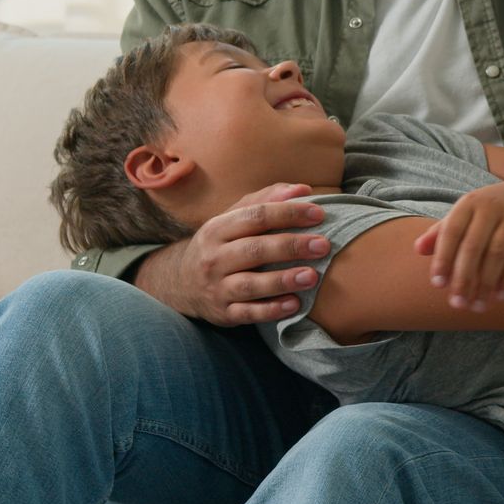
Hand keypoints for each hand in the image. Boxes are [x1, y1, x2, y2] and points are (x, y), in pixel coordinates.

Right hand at [131, 183, 330, 324]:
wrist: (181, 283)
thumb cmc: (220, 245)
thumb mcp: (233, 218)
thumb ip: (266, 200)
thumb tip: (302, 189)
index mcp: (218, 228)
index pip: (256, 216)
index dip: (288, 213)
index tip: (319, 214)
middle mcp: (214, 258)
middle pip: (255, 250)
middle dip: (291, 246)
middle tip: (323, 245)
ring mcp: (217, 287)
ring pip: (251, 285)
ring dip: (283, 280)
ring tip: (312, 276)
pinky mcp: (224, 313)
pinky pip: (248, 313)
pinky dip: (271, 310)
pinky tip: (295, 304)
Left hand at [413, 178, 503, 311]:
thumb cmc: (495, 208)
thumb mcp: (469, 212)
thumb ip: (443, 230)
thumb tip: (418, 249)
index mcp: (470, 203)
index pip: (451, 232)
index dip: (443, 258)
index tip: (438, 284)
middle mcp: (491, 206)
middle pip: (473, 247)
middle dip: (464, 278)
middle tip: (458, 304)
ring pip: (496, 255)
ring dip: (486, 284)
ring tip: (478, 305)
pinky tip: (501, 295)